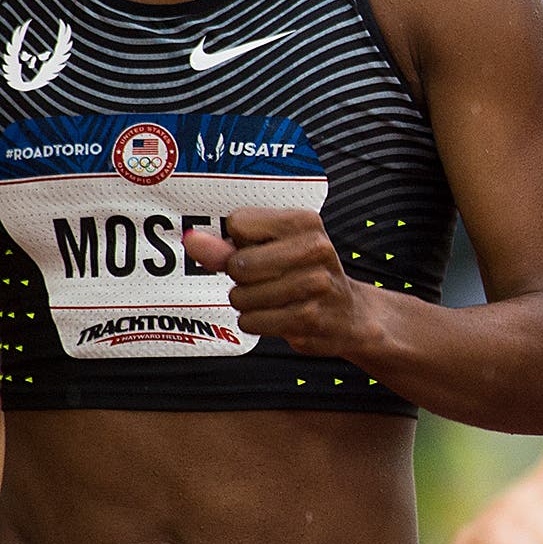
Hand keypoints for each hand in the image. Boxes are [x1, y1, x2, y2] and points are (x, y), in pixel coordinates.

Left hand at [184, 208, 377, 358]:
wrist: (350, 315)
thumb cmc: (303, 275)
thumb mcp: (272, 250)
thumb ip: (228, 246)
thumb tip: (192, 239)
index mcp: (305, 221)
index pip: (238, 223)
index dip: (240, 241)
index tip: (264, 249)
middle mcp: (315, 248)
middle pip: (237, 263)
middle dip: (241, 277)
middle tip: (267, 279)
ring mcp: (315, 284)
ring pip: (242, 296)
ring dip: (248, 302)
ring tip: (275, 299)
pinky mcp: (309, 318)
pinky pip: (251, 321)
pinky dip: (257, 322)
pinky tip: (279, 316)